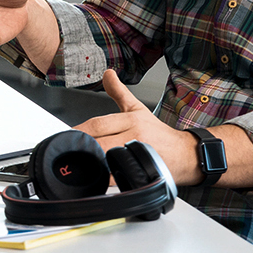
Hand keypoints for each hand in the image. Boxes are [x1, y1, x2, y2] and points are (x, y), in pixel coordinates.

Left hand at [73, 70, 197, 185]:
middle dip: (81, 147)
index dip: (79, 130)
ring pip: (107, 159)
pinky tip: (95, 178)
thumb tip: (107, 74)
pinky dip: (105, 178)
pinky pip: (118, 177)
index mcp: (131, 120)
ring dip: (91, 162)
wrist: (186, 155)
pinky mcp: (142, 172)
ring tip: (77, 164)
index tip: (66, 135)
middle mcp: (135, 135)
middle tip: (66, 152)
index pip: (98, 123)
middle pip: (99, 142)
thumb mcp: (139, 109)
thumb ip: (119, 93)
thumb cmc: (159, 134)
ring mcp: (139, 154)